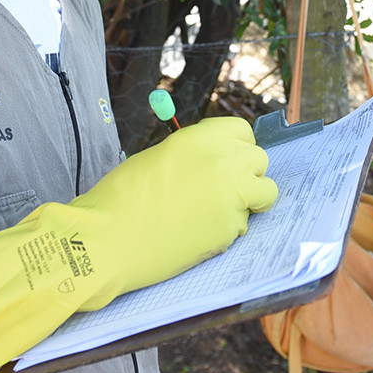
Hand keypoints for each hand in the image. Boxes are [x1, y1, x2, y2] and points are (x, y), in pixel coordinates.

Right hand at [0, 117, 277, 368]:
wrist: (106, 241)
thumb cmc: (121, 197)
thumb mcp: (160, 157)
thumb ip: (196, 154)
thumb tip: (218, 161)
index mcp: (201, 138)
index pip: (243, 132)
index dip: (237, 147)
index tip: (229, 160)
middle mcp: (223, 162)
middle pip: (260, 160)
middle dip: (247, 173)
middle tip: (225, 188)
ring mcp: (231, 196)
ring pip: (266, 192)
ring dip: (249, 200)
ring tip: (219, 211)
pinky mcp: (230, 229)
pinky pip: (245, 224)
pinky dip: (228, 229)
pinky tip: (198, 232)